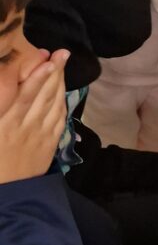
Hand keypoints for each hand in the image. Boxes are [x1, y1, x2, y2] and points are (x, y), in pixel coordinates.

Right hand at [0, 49, 68, 183]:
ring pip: (53, 104)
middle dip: (54, 72)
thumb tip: (7, 88)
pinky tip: (63, 90)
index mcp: (3, 123)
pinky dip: (62, 102)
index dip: (36, 76)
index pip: (23, 95)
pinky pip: (59, 119)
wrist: (6, 191)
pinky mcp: (49, 144)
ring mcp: (40, 135)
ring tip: (64, 63)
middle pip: (43, 94)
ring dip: (60, 82)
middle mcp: (24, 126)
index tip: (45, 58)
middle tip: (63, 53)